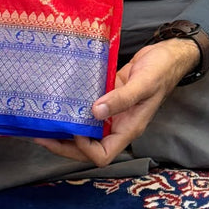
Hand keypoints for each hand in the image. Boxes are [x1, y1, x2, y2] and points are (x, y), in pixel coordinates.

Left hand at [33, 38, 199, 166]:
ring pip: (85, 129)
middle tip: (40, 133)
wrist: (169, 54)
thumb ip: (121, 99)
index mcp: (128, 128)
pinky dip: (74, 107)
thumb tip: (94, 112)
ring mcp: (112, 111)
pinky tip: (60, 99)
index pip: (102, 155)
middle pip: (87, 147)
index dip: (84, 148)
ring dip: (65, 128)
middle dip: (64, 144)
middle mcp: (117, 124)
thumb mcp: (143, 84)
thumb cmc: (161, 70)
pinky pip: (88, 108)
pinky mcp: (107, 95)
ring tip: (43, 120)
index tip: (73, 129)